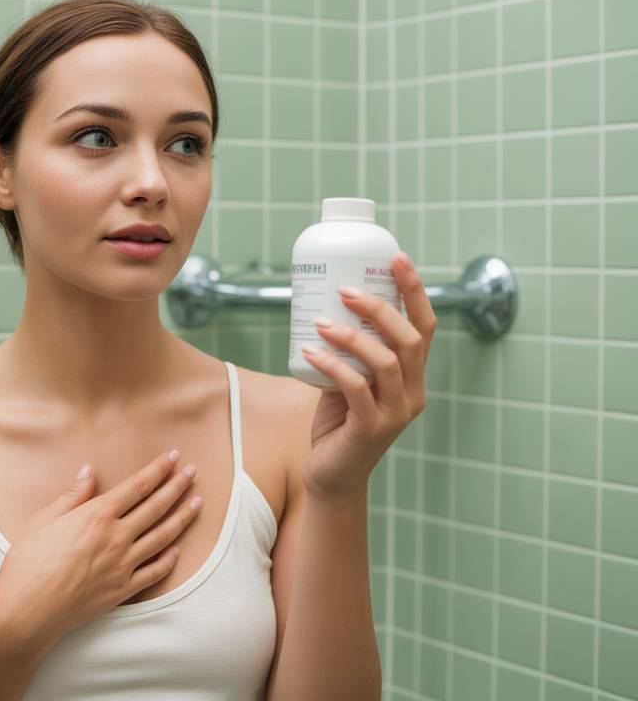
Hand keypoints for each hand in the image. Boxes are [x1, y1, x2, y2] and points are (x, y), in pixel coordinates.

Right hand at [0, 451, 202, 640]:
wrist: (27, 610)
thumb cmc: (28, 562)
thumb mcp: (44, 519)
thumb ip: (73, 495)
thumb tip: (89, 471)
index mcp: (97, 515)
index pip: (137, 486)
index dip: (158, 469)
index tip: (173, 456)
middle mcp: (117, 537)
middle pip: (156, 506)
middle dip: (177, 486)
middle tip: (193, 471)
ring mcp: (123, 565)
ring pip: (162, 536)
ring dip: (182, 517)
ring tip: (198, 503)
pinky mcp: (123, 590)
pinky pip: (154, 572)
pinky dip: (169, 559)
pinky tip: (177, 550)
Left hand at [298, 251, 435, 502]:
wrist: (331, 477)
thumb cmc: (338, 424)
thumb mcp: (347, 382)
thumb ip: (347, 354)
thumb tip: (324, 310)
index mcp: (413, 377)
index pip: (425, 327)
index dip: (415, 291)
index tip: (396, 258)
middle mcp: (413, 393)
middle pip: (410, 340)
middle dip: (381, 308)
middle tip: (346, 289)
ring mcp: (395, 414)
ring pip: (386, 363)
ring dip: (353, 337)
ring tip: (321, 322)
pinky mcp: (370, 430)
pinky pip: (355, 390)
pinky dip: (333, 366)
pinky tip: (310, 352)